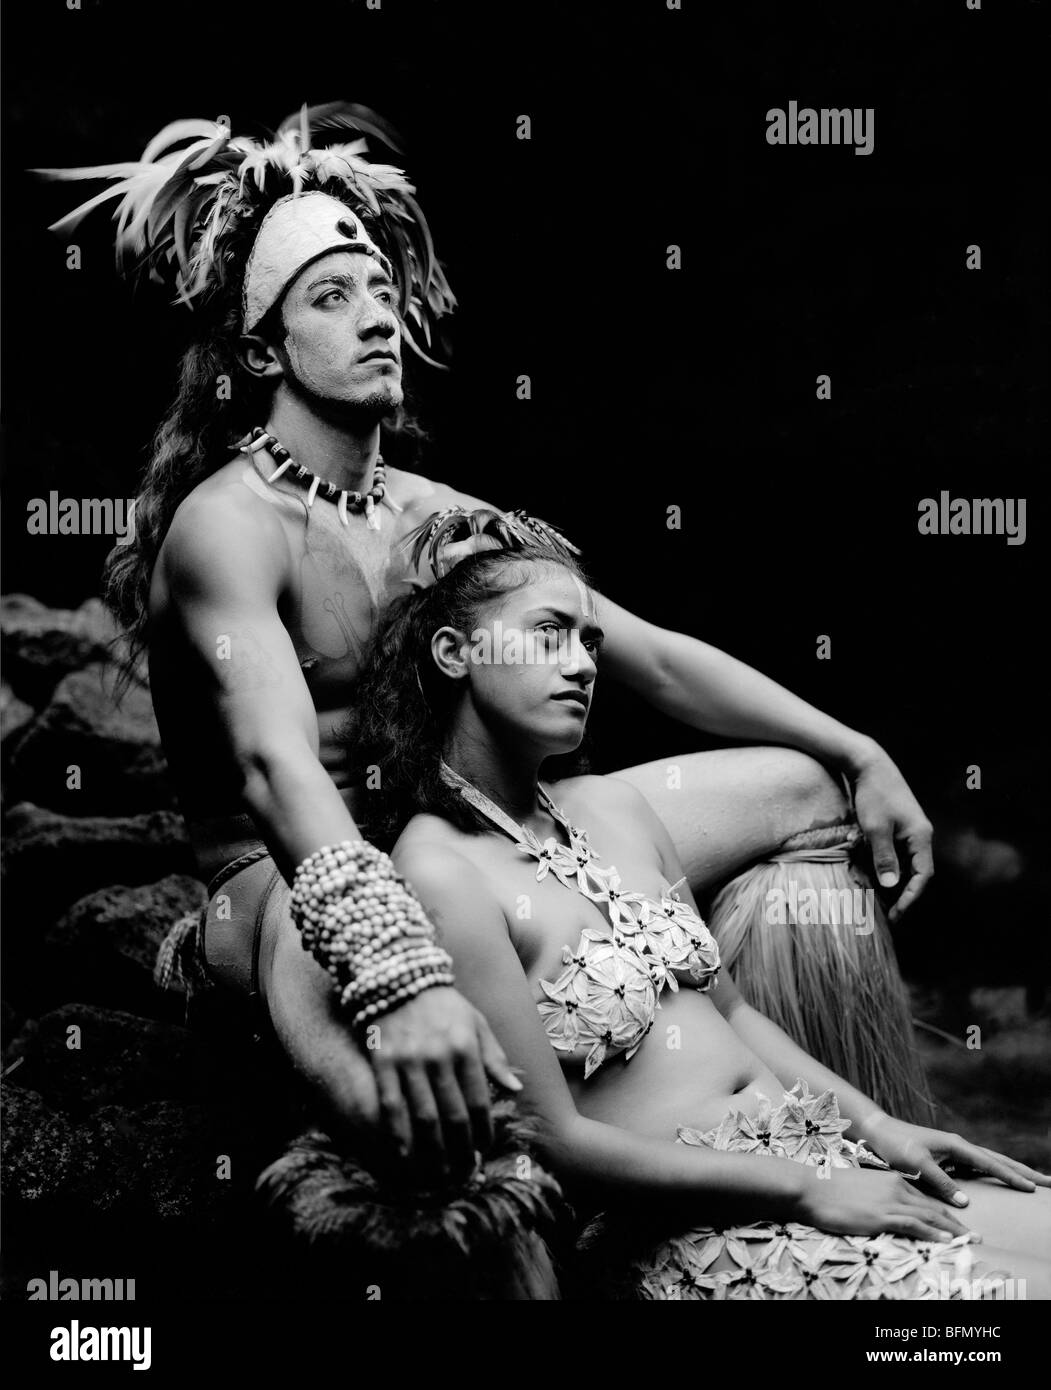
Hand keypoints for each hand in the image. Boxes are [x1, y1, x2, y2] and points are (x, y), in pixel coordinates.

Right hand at [366, 987, 521, 1178]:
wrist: (399, 978)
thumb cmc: (444, 1005)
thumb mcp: (476, 1023)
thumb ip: (494, 1057)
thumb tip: (515, 1088)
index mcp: (466, 1047)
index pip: (479, 1100)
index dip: (483, 1130)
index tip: (484, 1148)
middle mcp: (439, 1055)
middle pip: (453, 1114)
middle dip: (461, 1148)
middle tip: (463, 1171)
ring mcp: (409, 1060)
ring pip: (424, 1115)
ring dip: (433, 1149)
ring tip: (439, 1172)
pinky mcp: (383, 1062)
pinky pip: (391, 1105)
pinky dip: (398, 1133)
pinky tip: (404, 1154)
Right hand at [793, 1165, 970, 1241]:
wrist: (811, 1187)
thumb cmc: (830, 1189)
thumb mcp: (860, 1190)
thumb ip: (878, 1198)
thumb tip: (884, 1211)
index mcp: (892, 1180)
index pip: (925, 1199)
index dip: (944, 1214)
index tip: (959, 1225)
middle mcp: (896, 1188)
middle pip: (934, 1208)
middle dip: (957, 1224)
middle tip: (976, 1236)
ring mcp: (889, 1201)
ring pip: (930, 1217)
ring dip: (953, 1231)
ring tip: (969, 1242)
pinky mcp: (881, 1215)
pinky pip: (914, 1225)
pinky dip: (932, 1234)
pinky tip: (945, 1242)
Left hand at [848, 744, 933, 921]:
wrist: (868, 764)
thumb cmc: (873, 794)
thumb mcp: (876, 828)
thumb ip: (884, 857)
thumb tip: (891, 886)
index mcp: (921, 837)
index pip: (923, 876)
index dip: (911, 897)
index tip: (896, 914)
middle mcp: (920, 836)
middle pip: (916, 873)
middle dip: (902, 894)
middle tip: (886, 914)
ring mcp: (909, 831)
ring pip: (904, 864)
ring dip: (892, 882)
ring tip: (876, 901)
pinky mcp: (897, 827)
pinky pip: (895, 854)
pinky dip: (885, 867)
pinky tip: (870, 877)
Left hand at [857, 1115, 1050, 1205]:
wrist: (880, 1133)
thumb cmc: (897, 1146)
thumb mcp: (918, 1164)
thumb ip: (941, 1182)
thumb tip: (965, 1202)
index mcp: (957, 1145)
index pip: (991, 1163)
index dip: (1012, 1177)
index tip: (1033, 1188)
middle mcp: (960, 1147)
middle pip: (999, 1160)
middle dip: (1023, 1171)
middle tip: (1049, 1181)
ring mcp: (956, 1152)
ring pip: (991, 1163)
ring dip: (1012, 1171)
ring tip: (1033, 1181)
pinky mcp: (950, 1159)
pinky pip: (979, 1167)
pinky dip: (995, 1172)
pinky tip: (1002, 1179)